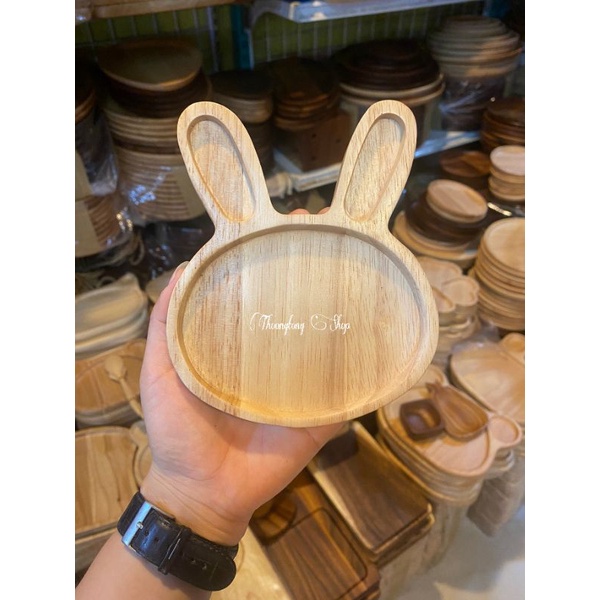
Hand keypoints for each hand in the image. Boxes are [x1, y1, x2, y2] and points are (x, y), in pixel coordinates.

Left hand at [140, 207, 342, 545]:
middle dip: (321, 269)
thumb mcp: (159, 370)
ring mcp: (301, 383)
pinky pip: (350, 391)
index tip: (296, 221)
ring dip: (351, 309)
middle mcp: (274, 354)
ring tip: (369, 273)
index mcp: (240, 340)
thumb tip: (182, 269)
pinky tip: (388, 338)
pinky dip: (371, 371)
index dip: (277, 254)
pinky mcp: (322, 415)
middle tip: (341, 235)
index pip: (263, 288)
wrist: (202, 492)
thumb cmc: (176, 431)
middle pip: (302, 306)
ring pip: (331, 342)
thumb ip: (165, 324)